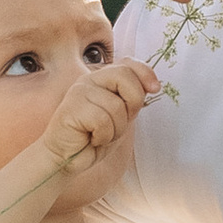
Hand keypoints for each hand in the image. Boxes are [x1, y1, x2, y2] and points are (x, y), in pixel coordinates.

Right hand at [39, 56, 157, 181]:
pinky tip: (91, 139)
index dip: (145, 73)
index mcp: (102, 79)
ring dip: (115, 129)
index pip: (128, 63)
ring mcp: (79, 92)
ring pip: (116, 106)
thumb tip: (153, 84)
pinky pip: (102, 121)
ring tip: (100, 135)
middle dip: (132, 104)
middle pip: (125, 77)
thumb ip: (132, 98)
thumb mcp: (121, 116)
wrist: (66, 158)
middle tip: (119, 123)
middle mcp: (90, 80)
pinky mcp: (71, 108)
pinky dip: (103, 137)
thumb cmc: (93, 138)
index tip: (156, 88)